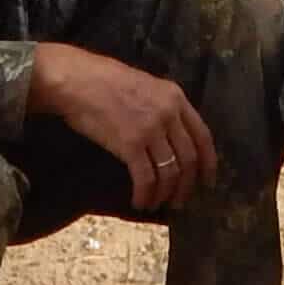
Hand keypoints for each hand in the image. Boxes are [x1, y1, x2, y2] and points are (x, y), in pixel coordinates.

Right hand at [28, 43, 217, 211]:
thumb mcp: (145, 86)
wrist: (76, 80)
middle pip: (189, 159)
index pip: (203, 136)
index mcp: (175, 97)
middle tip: (179, 201)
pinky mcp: (130, 144)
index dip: (208, 164)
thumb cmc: (103, 81)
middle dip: (186, 186)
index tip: (206, 182)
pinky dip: (145, 195)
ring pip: (170, 172)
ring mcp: (151, 129)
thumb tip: (170, 137)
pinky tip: (139, 202)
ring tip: (156, 204)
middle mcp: (169, 113)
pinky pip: (146, 178)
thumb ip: (163, 108)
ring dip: (165, 194)